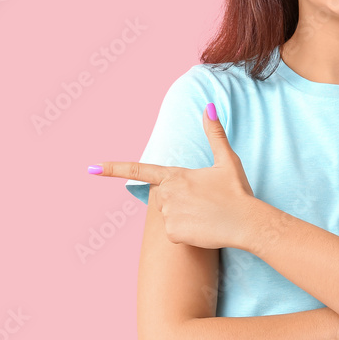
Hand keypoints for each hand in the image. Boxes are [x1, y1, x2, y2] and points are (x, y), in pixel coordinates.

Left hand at [87, 103, 257, 249]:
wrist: (247, 223)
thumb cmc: (237, 191)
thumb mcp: (226, 160)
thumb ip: (214, 134)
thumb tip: (208, 107)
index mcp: (175, 174)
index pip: (138, 170)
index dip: (113, 168)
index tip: (91, 168)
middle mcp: (167, 193)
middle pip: (162, 196)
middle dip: (178, 199)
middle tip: (203, 201)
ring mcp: (168, 214)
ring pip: (168, 215)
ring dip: (183, 216)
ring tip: (206, 214)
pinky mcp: (173, 233)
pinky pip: (174, 233)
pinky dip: (186, 233)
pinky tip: (203, 229)